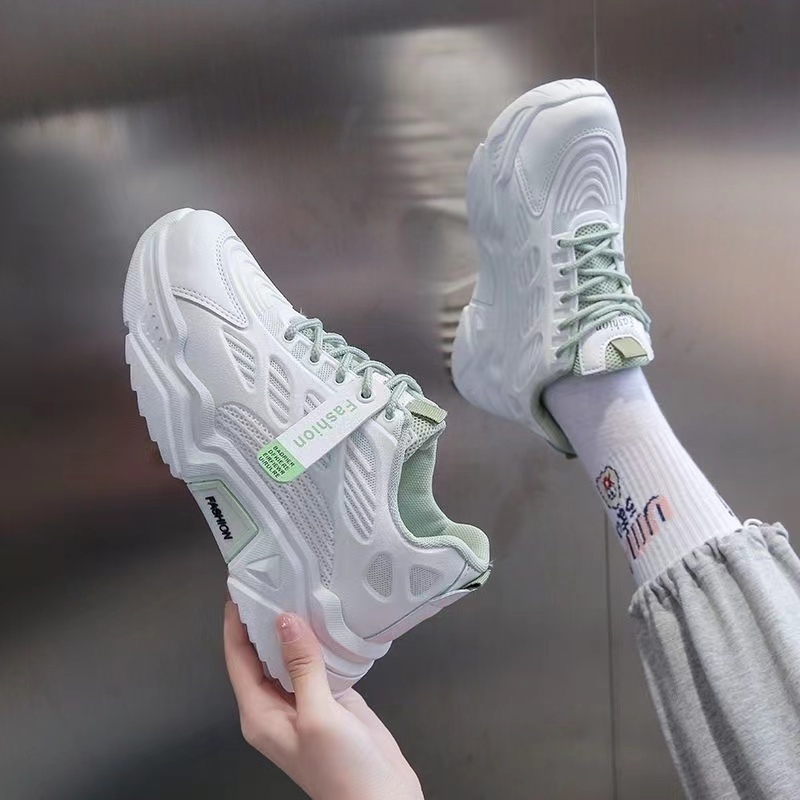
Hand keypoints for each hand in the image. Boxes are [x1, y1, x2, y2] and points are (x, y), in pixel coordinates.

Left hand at [224, 601, 423, 799]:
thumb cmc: (342, 770)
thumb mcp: (317, 716)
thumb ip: (301, 666)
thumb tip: (285, 620)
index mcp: (260, 715)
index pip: (239, 659)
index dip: (236, 624)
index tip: (239, 589)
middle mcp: (277, 706)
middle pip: (263, 654)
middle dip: (265, 619)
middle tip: (274, 578)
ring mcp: (305, 702)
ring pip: (292, 655)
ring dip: (295, 627)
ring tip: (300, 588)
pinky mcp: (332, 699)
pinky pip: (319, 662)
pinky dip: (321, 640)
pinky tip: (329, 617)